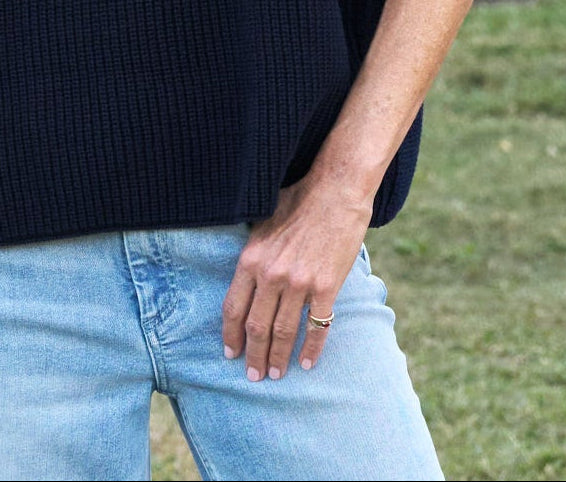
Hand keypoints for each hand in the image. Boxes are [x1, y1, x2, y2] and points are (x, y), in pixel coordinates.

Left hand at [221, 174, 371, 379]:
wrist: (335, 190)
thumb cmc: (298, 200)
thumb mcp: (261, 222)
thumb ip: (252, 252)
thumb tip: (243, 275)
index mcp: (251, 258)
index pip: (233, 307)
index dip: (230, 334)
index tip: (229, 352)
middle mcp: (271, 274)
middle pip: (256, 326)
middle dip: (252, 355)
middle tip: (252, 375)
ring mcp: (299, 282)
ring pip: (283, 331)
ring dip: (278, 357)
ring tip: (275, 374)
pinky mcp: (326, 286)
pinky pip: (317, 327)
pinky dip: (311, 349)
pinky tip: (307, 364)